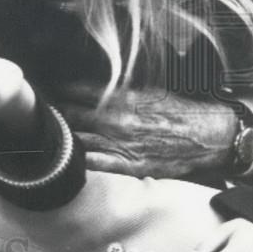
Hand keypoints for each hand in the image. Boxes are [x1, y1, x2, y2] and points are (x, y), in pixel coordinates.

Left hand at [56, 83, 236, 178]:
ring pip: (78, 139)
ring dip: (64, 136)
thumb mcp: (145, 89)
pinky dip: (78, 159)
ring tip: (49, 135)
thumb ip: (114, 89)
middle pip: (71, 114)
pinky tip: (67, 156)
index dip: (58, 91)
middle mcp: (117, 120)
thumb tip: (86, 85)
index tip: (47, 91)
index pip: (74, 90)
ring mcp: (122, 144)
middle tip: (44, 113)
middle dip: (56, 112)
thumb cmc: (178, 109)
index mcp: (120, 97)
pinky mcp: (130, 166)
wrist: (208, 135)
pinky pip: (94, 163)